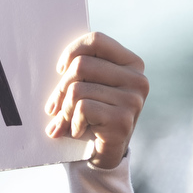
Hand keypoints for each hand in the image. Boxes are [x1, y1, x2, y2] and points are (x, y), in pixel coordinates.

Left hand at [44, 32, 146, 169]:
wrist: (104, 152)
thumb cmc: (93, 112)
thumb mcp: (90, 84)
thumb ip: (80, 68)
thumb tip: (58, 65)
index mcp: (131, 63)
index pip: (96, 40)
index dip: (72, 51)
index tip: (60, 69)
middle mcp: (138, 79)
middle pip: (81, 65)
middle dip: (60, 87)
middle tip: (55, 106)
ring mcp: (133, 100)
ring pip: (77, 89)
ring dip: (64, 109)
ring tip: (66, 120)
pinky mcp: (123, 120)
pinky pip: (82, 108)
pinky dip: (72, 122)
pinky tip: (78, 131)